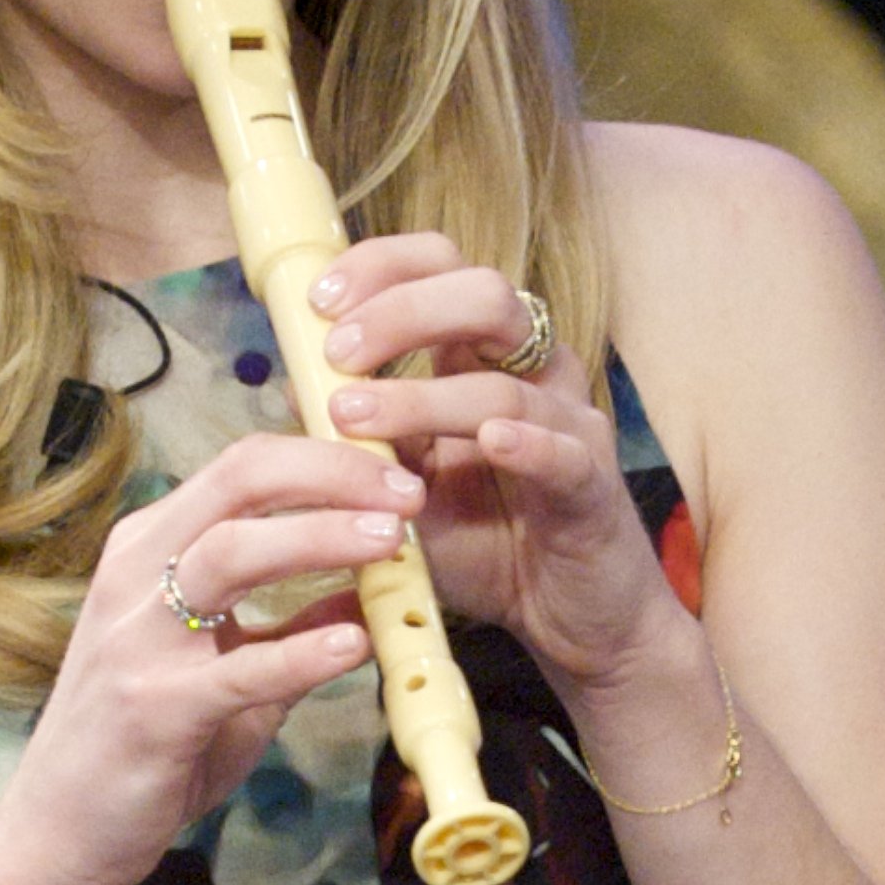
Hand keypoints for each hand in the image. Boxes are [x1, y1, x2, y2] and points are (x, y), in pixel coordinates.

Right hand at [0, 431, 421, 884]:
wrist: (56, 834)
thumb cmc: (140, 748)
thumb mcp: (220, 673)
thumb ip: (286, 630)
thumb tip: (367, 593)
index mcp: (151, 551)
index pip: (243, 468)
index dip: (327, 458)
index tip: (396, 475)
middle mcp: (135, 575)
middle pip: (239, 482)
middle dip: (332, 475)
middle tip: (408, 493)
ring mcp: (137, 639)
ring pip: (231, 553)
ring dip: (320, 537)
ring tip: (392, 542)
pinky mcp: (152, 708)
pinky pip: (237, 669)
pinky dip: (301, 650)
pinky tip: (355, 645)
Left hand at [309, 234, 683, 694]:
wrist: (563, 617)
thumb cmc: (484, 541)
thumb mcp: (401, 482)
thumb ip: (357, 433)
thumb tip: (292, 382)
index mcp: (483, 356)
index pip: (442, 269)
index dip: (382, 267)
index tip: (318, 301)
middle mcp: (533, 373)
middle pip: (484, 296)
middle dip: (403, 312)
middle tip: (339, 352)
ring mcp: (569, 425)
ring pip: (505, 385)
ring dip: (423, 396)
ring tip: (356, 416)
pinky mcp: (593, 486)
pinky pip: (564, 453)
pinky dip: (526, 443)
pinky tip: (487, 443)